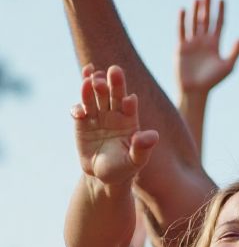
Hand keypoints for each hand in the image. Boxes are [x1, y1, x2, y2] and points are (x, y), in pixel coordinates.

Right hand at [72, 64, 158, 183]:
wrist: (103, 175)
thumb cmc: (124, 167)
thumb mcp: (135, 160)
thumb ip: (143, 148)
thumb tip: (153, 135)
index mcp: (130, 120)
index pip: (130, 107)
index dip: (129, 102)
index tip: (130, 99)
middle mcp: (114, 114)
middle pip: (112, 95)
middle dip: (113, 83)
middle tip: (114, 71)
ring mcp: (97, 116)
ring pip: (94, 98)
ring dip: (92, 88)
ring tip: (91, 79)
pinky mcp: (82, 122)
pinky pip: (79, 111)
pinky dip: (78, 108)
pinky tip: (79, 111)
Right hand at [177, 0, 238, 93]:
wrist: (196, 90)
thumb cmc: (213, 81)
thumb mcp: (227, 66)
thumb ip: (235, 52)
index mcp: (216, 44)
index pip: (219, 23)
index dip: (221, 11)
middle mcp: (204, 41)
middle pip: (206, 19)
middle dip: (208, 6)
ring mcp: (192, 43)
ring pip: (194, 22)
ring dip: (196, 10)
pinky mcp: (182, 46)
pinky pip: (181, 30)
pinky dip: (182, 20)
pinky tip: (184, 9)